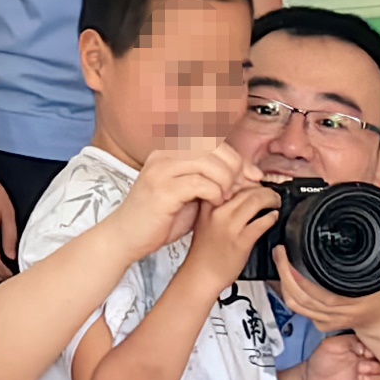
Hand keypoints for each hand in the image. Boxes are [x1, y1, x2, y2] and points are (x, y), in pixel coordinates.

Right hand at [110, 144, 262, 259]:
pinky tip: (216, 204)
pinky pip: (201, 183)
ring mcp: (161, 171)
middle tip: (244, 187)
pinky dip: (215, 193)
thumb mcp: (189, 192)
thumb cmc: (159, 218)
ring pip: (209, 162)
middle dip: (236, 167)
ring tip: (227, 198)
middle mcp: (164, 155)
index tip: (252, 174)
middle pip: (213, 147)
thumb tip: (244, 174)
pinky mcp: (163, 190)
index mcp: (169, 151)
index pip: (212, 141)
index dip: (237, 156)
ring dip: (226, 180)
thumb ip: (210, 179)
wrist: (127, 238)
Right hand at [183, 185, 279, 293]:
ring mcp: (229, 226)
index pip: (231, 180)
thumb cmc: (204, 252)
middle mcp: (217, 212)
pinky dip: (272, 217)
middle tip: (271, 193)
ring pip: (256, 200)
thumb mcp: (205, 221)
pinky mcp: (241, 240)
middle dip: (264, 189)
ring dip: (271, 199)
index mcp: (207, 204)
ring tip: (276, 202)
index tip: (257, 183)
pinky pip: (262, 221)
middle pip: (246, 188)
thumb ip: (221, 206)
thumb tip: (245, 194)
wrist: (200, 276)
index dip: (249, 179)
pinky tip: (273, 217)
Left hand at [273, 246, 379, 334]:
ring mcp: (330, 320)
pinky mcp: (323, 324)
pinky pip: (299, 311)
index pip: (319, 292)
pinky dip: (289, 294)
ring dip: (283, 284)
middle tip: (280, 252)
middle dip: (284, 274)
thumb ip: (376, 249)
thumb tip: (372, 218)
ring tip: (280, 262)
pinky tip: (286, 279)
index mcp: (355, 300)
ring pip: (296, 305)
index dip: (298, 275)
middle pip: (301, 298)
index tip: (289, 254)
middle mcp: (340, 313)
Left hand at [303, 334, 379, 379]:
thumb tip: (365, 348)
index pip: (379, 350)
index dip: (376, 352)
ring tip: (362, 379)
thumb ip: (349, 341)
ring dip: (379, 378)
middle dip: (377, 365)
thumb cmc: (322, 360)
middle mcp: (368, 365)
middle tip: (361, 368)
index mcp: (363, 352)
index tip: (364, 354)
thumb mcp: (332, 344)